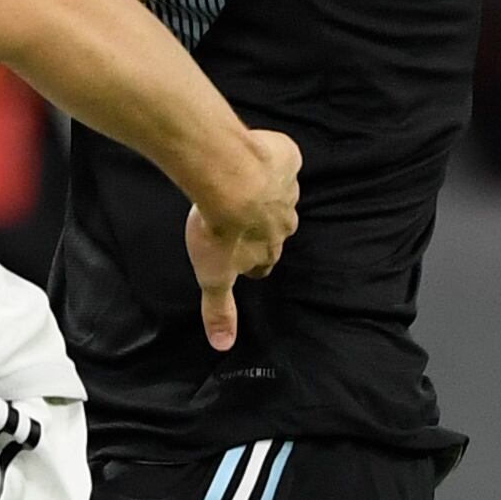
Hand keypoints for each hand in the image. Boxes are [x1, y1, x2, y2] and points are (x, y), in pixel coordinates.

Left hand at [183, 128, 301, 351]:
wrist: (229, 176)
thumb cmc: (219, 227)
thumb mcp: (213, 276)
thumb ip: (219, 309)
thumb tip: (223, 345)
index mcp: (268, 250)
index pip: (263, 262)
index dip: (251, 260)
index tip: (238, 255)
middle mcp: (284, 222)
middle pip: (276, 229)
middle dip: (261, 225)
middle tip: (238, 215)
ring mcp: (287, 189)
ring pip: (280, 194)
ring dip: (265, 191)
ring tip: (242, 183)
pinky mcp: (286, 158)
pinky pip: (283, 160)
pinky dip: (273, 159)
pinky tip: (254, 153)